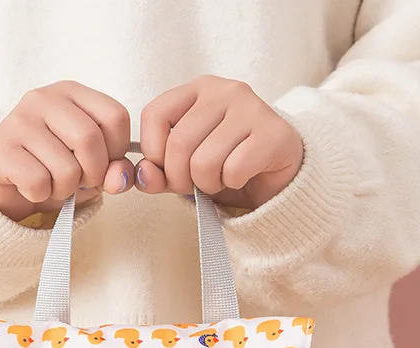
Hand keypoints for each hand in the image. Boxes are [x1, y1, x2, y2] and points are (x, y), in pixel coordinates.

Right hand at [0, 81, 133, 220]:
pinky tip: (30, 186)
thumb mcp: (89, 165)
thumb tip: (119, 179)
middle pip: (89, 140)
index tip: (102, 163)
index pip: (116, 116)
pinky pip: (38, 183)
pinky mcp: (0, 148)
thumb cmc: (51, 167)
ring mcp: (18, 120)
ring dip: (65, 189)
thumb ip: (113, 170)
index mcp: (72, 92)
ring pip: (66, 169)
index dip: (117, 151)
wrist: (3, 179)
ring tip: (52, 183)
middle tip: (78, 181)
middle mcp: (44, 98)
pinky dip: (40, 195)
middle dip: (92, 174)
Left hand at [136, 75, 303, 209]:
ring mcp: (251, 108)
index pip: (154, 115)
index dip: (154, 153)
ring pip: (204, 161)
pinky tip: (241, 177)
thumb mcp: (184, 169)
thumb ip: (158, 172)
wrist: (277, 173)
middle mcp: (224, 90)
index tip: (167, 170)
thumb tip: (143, 177)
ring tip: (219, 179)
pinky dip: (231, 183)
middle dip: (180, 179)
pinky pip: (234, 170)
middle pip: (178, 144)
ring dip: (207, 184)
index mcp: (196, 89)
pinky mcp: (273, 133)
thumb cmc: (226, 164)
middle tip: (196, 185)